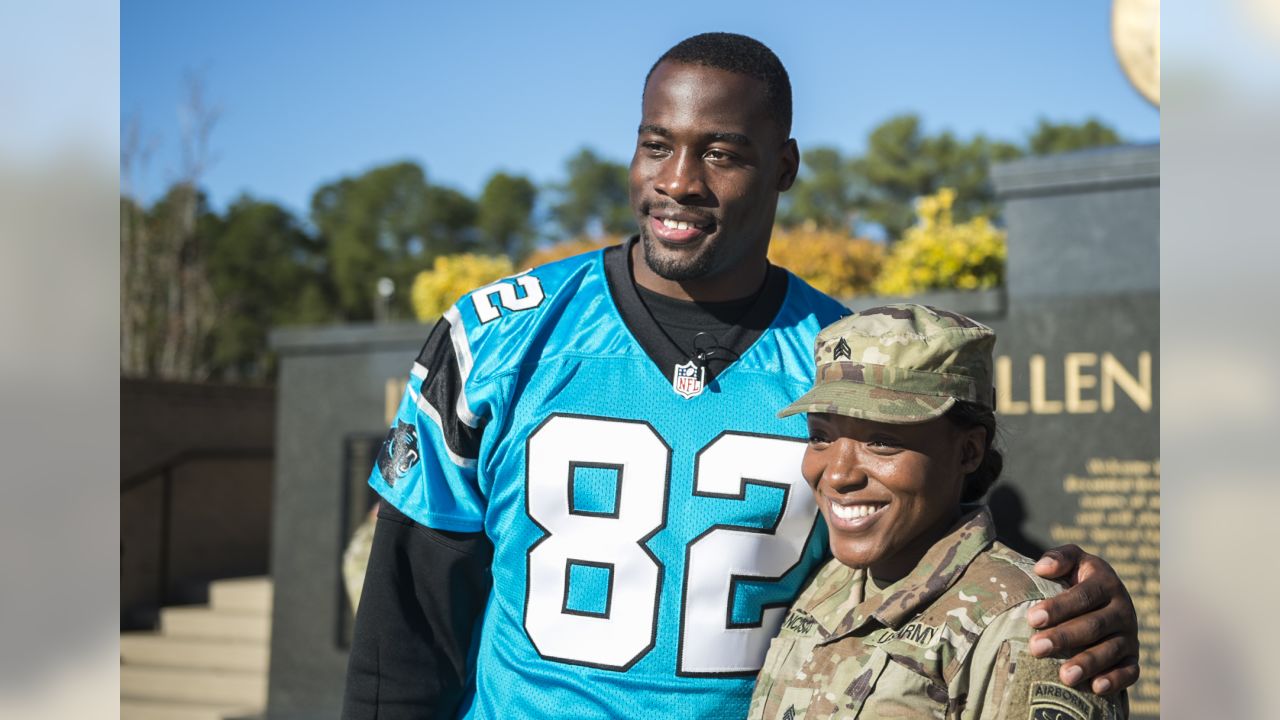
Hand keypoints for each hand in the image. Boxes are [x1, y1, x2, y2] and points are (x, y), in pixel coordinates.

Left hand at [1027, 544, 1139, 695]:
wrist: (1104, 599)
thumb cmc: (1077, 578)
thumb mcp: (1073, 560)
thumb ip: (1059, 557)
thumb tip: (1042, 568)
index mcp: (1106, 583)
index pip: (1083, 596)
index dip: (1058, 607)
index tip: (1032, 618)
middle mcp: (1122, 609)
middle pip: (1094, 625)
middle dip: (1064, 637)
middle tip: (1037, 648)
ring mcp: (1129, 635)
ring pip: (1111, 650)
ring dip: (1087, 663)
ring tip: (1063, 675)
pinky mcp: (1132, 657)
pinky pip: (1130, 671)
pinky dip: (1116, 680)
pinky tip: (1096, 688)